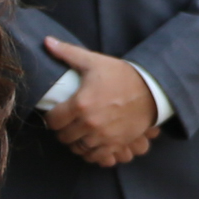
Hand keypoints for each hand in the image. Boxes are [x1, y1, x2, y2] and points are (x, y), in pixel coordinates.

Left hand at [43, 38, 159, 165]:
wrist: (151, 89)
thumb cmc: (121, 75)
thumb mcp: (93, 62)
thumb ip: (68, 53)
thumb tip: (46, 41)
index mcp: (81, 104)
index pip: (53, 121)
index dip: (51, 117)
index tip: (56, 113)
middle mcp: (90, 123)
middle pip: (64, 137)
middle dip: (62, 131)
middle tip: (66, 123)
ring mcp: (104, 136)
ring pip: (78, 149)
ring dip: (76, 142)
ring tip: (78, 133)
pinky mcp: (116, 144)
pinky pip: (96, 157)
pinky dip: (91, 153)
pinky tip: (91, 143)